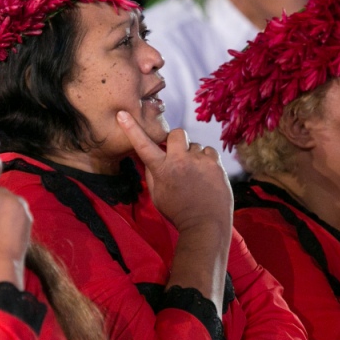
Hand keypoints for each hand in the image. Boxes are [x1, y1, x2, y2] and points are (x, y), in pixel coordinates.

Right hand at [117, 111, 231, 233]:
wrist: (206, 225)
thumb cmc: (179, 213)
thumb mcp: (158, 197)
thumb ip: (152, 175)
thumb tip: (149, 160)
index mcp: (162, 170)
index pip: (143, 145)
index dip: (132, 129)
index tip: (123, 114)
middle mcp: (179, 161)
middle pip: (176, 134)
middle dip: (176, 141)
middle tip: (179, 155)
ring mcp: (199, 161)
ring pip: (195, 145)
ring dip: (194, 155)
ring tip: (196, 174)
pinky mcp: (215, 164)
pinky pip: (209, 152)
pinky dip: (207, 160)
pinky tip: (206, 174)